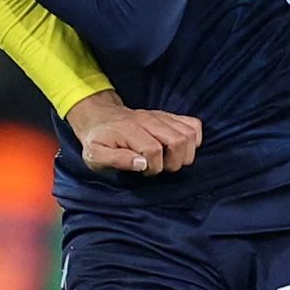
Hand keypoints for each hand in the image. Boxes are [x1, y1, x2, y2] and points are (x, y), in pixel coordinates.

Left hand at [69, 90, 203, 175]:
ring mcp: (161, 117)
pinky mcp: (169, 117)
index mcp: (130, 130)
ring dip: (185, 154)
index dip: (153, 167)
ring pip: (189, 133)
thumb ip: (116, 160)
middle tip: (160, 168)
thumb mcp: (95, 155)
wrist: (99, 118)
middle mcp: (149, 120)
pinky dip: (194, 140)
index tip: (144, 172)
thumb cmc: (98, 141)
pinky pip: (193, 124)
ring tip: (170, 161)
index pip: (154, 149)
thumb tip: (142, 164)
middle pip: (178, 140)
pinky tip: (181, 150)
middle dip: (173, 162)